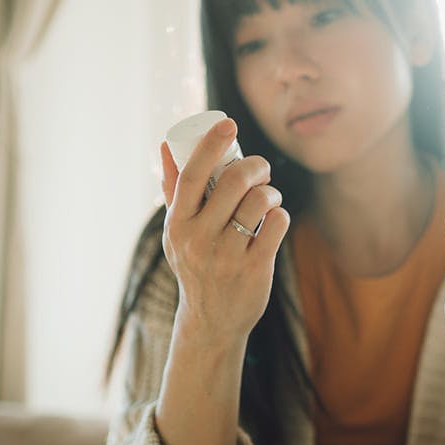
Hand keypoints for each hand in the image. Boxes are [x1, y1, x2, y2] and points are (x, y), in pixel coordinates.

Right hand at [160, 117, 289, 341]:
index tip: (229, 124)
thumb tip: (163, 144)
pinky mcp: (254, 268)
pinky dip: (281, 214)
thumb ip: (172, 189)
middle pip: (233, 182)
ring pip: (259, 201)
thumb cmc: (195, 264)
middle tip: (261, 169)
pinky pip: (277, 224)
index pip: (193, 175)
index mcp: (177, 224)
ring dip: (270, 191)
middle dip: (255, 166)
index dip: (211, 145)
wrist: (212, 320)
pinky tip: (275, 218)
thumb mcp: (177, 231)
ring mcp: (227, 255)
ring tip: (269, 196)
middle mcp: (199, 239)